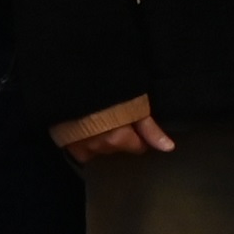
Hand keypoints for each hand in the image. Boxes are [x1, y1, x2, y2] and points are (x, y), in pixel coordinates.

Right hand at [55, 97, 172, 163]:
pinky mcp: (64, 142)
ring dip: (101, 139)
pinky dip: (83, 142)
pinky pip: (78, 150)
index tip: (137, 125)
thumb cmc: (111, 92)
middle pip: (117, 148)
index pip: (137, 147)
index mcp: (117, 140)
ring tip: (100, 120)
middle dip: (120, 136)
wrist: (75, 83)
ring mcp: (79, 146)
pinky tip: (85, 128)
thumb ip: (150, 130)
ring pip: (97, 149)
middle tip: (117, 117)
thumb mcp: (137, 107)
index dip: (140, 136)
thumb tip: (169, 148)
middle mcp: (98, 147)